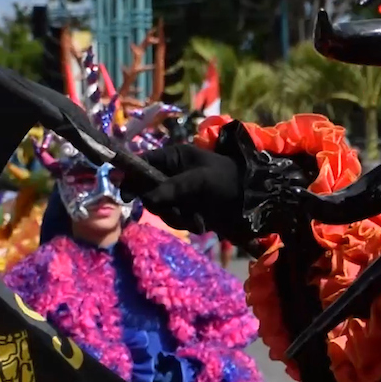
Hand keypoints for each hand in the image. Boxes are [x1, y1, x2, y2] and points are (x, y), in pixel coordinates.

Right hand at [122, 144, 247, 240]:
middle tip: (175, 212)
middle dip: (160, 204)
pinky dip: (186, 222)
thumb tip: (147, 198)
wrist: (254, 198)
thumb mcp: (201, 179)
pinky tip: (202, 223)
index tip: (126, 194)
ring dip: (176, 216)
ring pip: (161, 208)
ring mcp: (179, 192)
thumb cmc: (229, 179)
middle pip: (147, 190)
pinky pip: (175, 218)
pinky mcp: (187, 208)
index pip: (142, 163)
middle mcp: (172, 173)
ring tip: (196, 219)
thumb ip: (174, 187)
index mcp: (174, 157)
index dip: (130, 177)